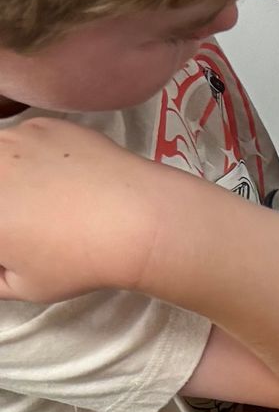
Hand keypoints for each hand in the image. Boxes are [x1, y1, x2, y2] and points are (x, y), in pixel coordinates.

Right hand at [0, 118, 169, 300]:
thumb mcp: (24, 286)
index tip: (14, 239)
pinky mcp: (42, 124)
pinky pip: (26, 142)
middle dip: (6, 205)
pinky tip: (65, 182)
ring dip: (12, 175)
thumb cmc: (75, 261)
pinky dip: (36, 158)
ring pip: (3, 156)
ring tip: (48, 202)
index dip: (4, 232)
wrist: (132, 221)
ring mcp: (12, 138)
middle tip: (27, 221)